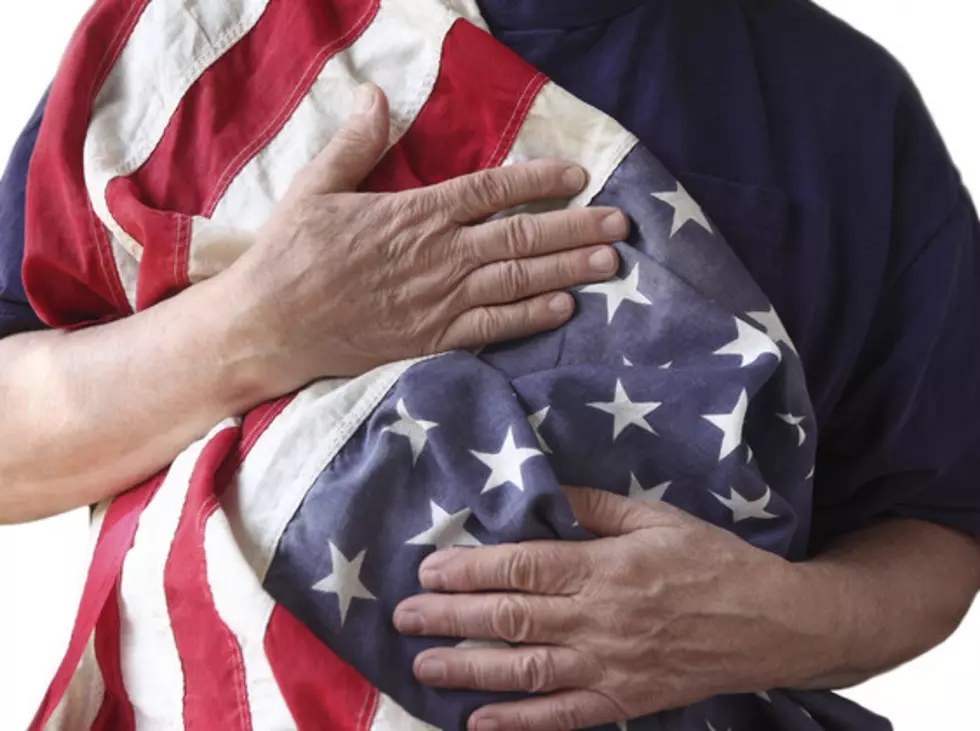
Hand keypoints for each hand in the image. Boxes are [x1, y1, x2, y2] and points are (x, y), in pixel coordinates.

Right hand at [227, 83, 626, 391]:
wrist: (272, 325)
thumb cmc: (291, 254)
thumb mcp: (316, 187)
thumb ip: (355, 144)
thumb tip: (374, 94)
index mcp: (415, 214)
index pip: (492, 190)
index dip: (540, 181)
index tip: (577, 177)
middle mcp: (439, 255)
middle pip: (522, 237)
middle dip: (576, 228)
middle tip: (620, 224)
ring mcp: (440, 300)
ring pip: (518, 281)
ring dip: (568, 270)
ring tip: (609, 263)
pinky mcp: (433, 339)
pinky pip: (493, 327)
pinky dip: (531, 317)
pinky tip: (565, 309)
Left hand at [393, 488, 827, 730]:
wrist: (771, 624)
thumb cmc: (711, 561)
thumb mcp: (658, 517)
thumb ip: (596, 505)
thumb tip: (543, 493)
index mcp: (607, 567)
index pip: (523, 568)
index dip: (471, 570)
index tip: (429, 570)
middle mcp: (601, 619)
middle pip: (513, 619)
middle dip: (451, 618)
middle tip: (403, 616)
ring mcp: (611, 666)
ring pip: (526, 670)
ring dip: (469, 669)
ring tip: (423, 664)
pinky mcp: (624, 701)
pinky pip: (563, 717)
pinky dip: (518, 724)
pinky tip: (478, 722)